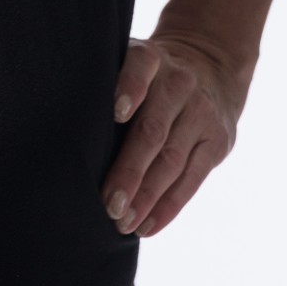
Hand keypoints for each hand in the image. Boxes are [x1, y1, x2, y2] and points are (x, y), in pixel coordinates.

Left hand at [101, 36, 243, 237]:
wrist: (211, 68)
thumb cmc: (148, 79)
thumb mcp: (131, 67)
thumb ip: (106, 90)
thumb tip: (68, 141)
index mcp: (150, 59)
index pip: (140, 67)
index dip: (129, 87)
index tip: (116, 113)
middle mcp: (179, 83)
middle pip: (152, 130)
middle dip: (129, 171)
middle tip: (109, 205)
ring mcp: (201, 112)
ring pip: (172, 160)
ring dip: (146, 197)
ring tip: (124, 223)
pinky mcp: (218, 140)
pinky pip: (192, 179)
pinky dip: (168, 206)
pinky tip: (148, 226)